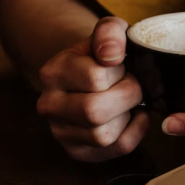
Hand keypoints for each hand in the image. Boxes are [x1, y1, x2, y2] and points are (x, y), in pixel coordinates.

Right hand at [36, 17, 148, 160]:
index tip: (121, 67)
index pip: (95, 78)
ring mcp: (60, 132)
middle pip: (94, 111)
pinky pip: (117, 148)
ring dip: (127, 116)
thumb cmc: (104, 56)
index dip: (120, 72)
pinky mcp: (78, 151)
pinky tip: (133, 116)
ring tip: (128, 102)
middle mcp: (49, 105)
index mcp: (52, 73)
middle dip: (127, 97)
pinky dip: (136, 132)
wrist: (92, 76)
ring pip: (103, 135)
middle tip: (133, 86)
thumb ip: (110, 32)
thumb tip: (111, 54)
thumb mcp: (108, 33)